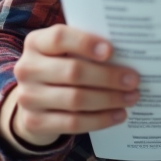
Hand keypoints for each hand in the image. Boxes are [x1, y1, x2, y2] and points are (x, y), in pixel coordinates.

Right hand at [9, 24, 139, 146]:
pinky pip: (73, 123)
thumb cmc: (60, 68)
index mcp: (36, 43)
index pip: (60, 37)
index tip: (111, 50)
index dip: (86, 43)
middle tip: (133, 80)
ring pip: (76, 99)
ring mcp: (28, 97)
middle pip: (73, 72)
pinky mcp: (34, 122)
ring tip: (131, 98)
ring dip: (109, 99)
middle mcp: (27, 68)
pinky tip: (118, 114)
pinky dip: (100, 119)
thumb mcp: (65, 52)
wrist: (34, 101)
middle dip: (108, 77)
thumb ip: (86, 49)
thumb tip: (128, 54)